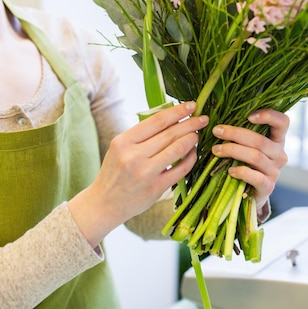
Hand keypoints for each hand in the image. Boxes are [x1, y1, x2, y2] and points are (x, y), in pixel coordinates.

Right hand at [69, 102, 207, 246]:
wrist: (105, 203)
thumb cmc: (115, 172)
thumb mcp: (120, 148)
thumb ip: (141, 134)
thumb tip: (171, 117)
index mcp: (124, 142)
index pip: (157, 121)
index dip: (177, 112)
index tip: (190, 105)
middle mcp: (133, 156)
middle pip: (170, 134)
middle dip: (190, 123)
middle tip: (202, 118)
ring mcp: (145, 173)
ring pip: (177, 149)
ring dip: (191, 139)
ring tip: (198, 134)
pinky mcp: (156, 188)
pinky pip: (180, 169)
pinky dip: (190, 159)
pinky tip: (193, 153)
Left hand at [210, 109, 288, 211]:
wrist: (252, 192)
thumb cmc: (247, 162)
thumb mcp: (248, 146)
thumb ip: (242, 133)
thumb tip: (220, 121)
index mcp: (277, 139)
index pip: (282, 122)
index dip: (268, 116)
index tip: (248, 116)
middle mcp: (280, 154)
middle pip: (260, 140)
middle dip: (235, 133)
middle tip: (216, 131)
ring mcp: (275, 171)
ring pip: (255, 156)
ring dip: (232, 150)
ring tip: (216, 150)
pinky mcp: (268, 186)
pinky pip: (256, 177)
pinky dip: (241, 172)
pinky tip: (230, 171)